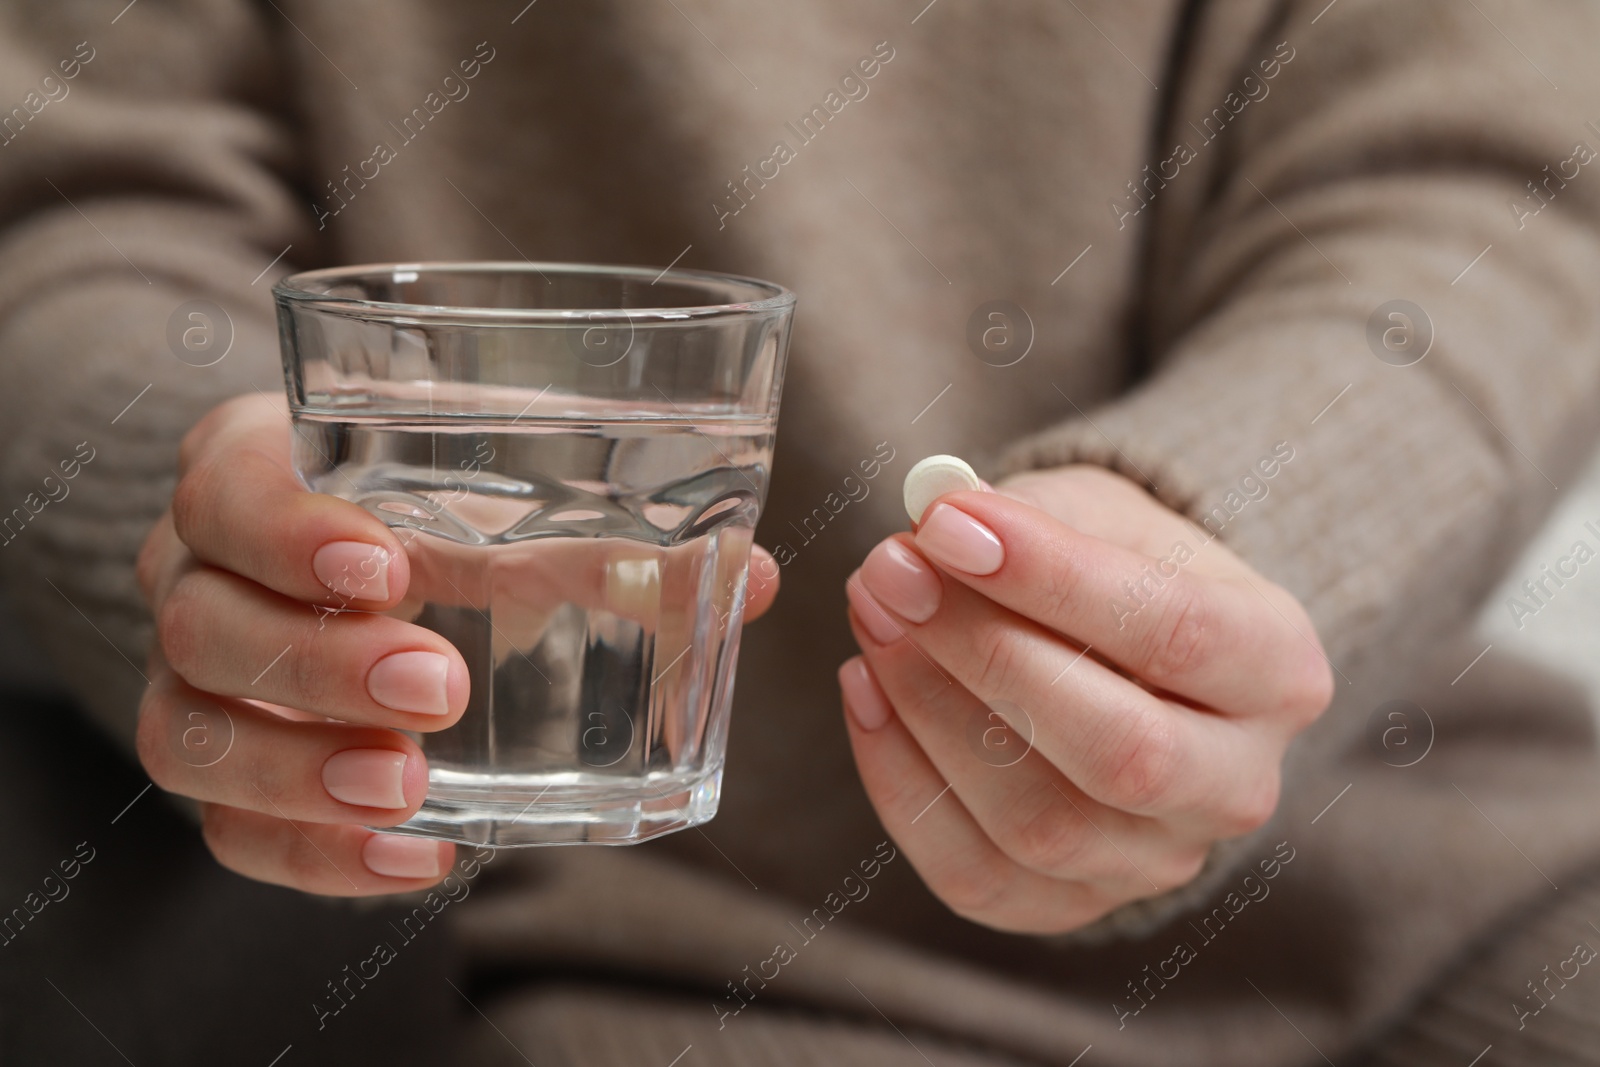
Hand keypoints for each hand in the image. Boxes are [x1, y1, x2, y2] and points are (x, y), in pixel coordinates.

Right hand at [135, 393, 779, 895]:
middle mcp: (198, 572)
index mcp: (255, 471)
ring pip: (187, 733)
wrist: (351, 569)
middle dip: (317, 666)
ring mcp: (195, 679)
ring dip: (299, 772)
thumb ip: (612, 537)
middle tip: (439, 689)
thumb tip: (753, 580)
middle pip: (201, 622)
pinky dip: (313, 854)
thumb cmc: (437, 512)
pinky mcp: (224, 771)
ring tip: (410, 790)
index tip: (389, 569)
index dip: (288, 530)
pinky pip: (227, 828)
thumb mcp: (508, 503)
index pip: (225, 487)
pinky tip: (415, 856)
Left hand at [838, 465, 1331, 933]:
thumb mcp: (1097, 513)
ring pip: (1041, 825)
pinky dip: (900, 782)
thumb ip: (1027, 519)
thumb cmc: (1114, 567)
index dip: (1050, 578)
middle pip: (1121, 752)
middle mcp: (1238, 783)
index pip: (1175, 632)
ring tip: (874, 616)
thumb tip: (931, 537)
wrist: (1124, 648)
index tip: (945, 523)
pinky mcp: (1073, 904)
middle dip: (984, 655)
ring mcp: (1160, 861)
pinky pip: (976, 875)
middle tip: (890, 573)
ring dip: (928, 712)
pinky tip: (864, 689)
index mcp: (1278, 667)